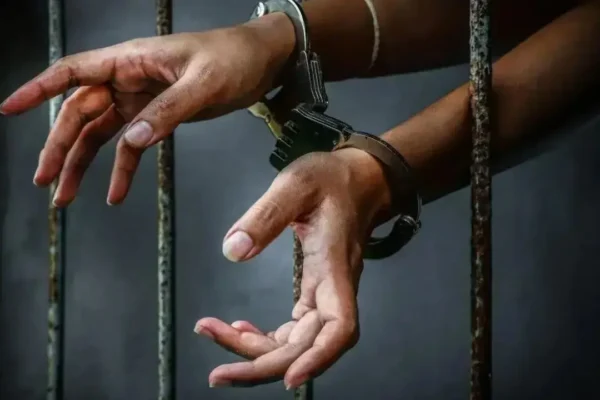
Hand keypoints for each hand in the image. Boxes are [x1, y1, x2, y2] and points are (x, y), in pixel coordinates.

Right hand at [0, 13, 294, 205]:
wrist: (262, 61)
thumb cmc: (234, 58)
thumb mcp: (203, 83)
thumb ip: (169, 111)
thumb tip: (133, 139)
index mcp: (131, 61)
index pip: (73, 72)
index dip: (39, 90)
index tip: (10, 109)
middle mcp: (128, 79)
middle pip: (81, 113)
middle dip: (60, 147)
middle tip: (47, 181)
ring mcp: (141, 98)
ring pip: (100, 133)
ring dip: (83, 164)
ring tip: (67, 197)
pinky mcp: (157, 115)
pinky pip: (130, 144)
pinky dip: (122, 169)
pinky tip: (116, 193)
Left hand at [194, 148, 392, 389]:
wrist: (358, 181)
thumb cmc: (332, 180)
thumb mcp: (296, 185)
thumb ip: (266, 215)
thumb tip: (233, 252)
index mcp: (334, 267)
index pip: (340, 327)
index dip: (318, 359)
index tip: (287, 379)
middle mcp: (334, 289)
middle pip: (306, 345)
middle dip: (262, 364)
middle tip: (216, 372)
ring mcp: (326, 294)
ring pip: (296, 341)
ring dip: (256, 351)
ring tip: (213, 334)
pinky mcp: (315, 291)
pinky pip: (292, 328)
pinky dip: (264, 336)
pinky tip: (238, 328)